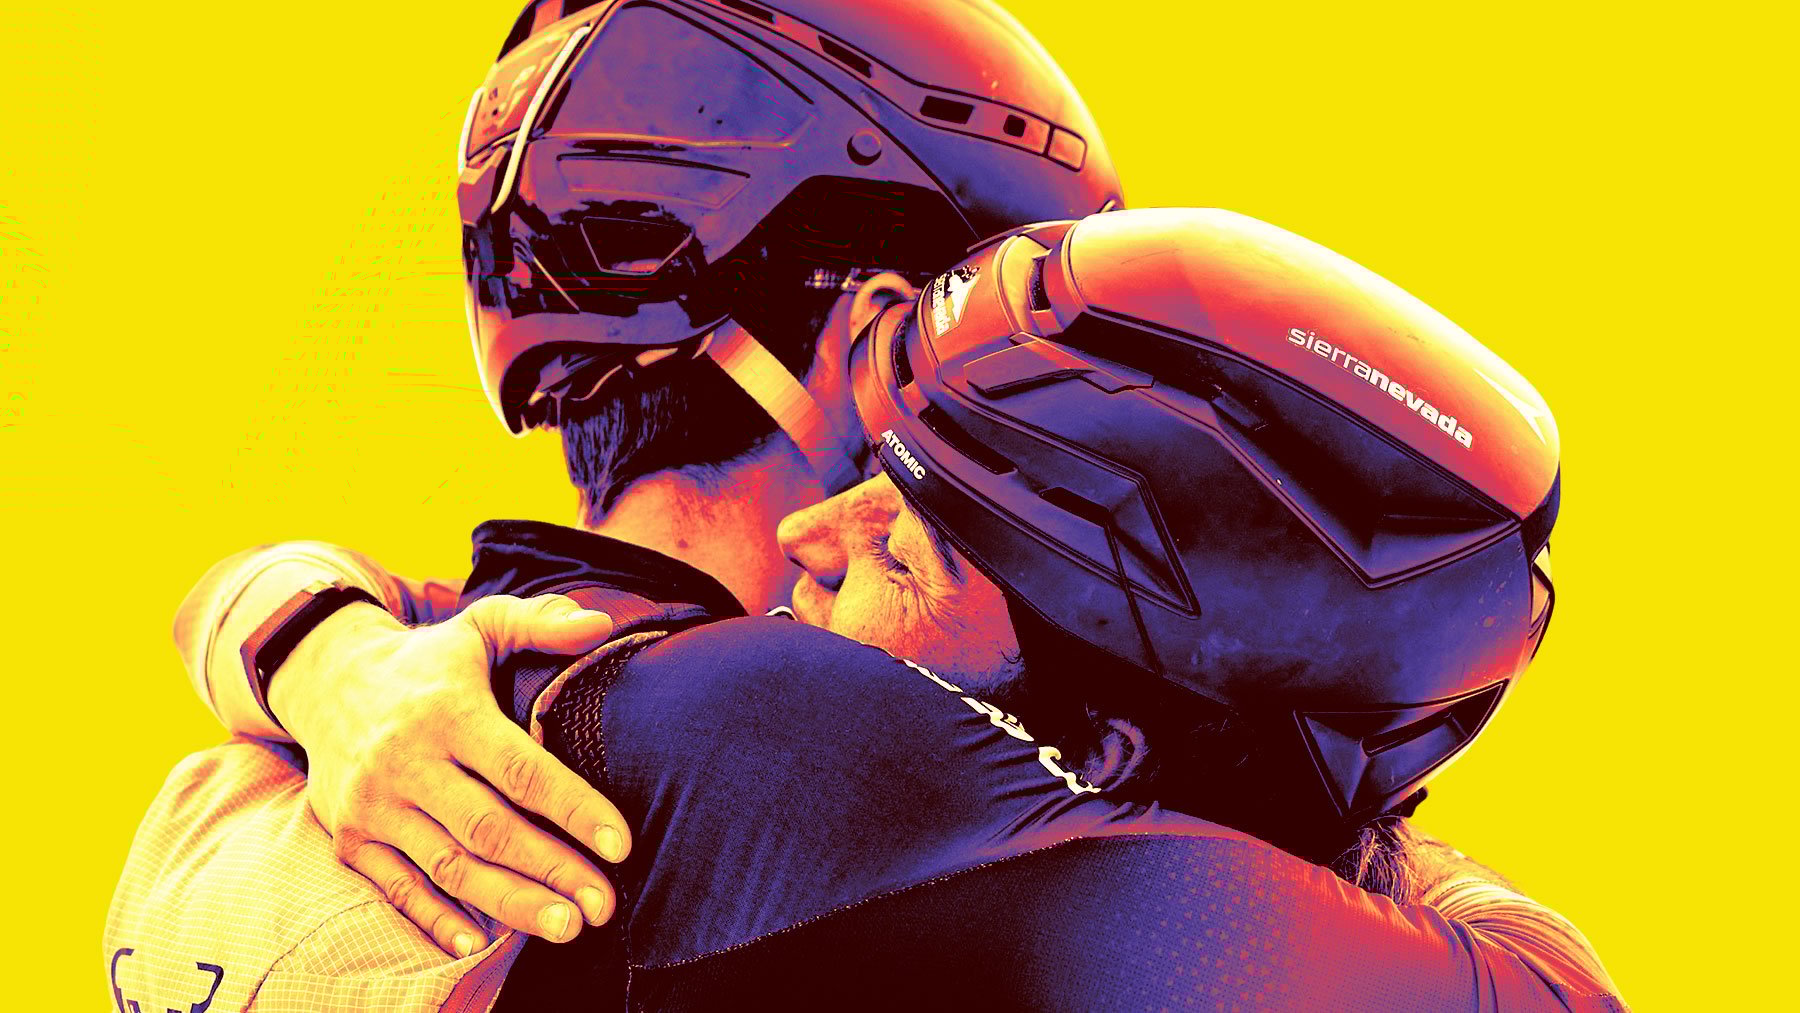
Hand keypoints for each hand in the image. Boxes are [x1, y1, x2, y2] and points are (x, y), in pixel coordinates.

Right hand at [267, 593, 632, 955]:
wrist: (326, 682)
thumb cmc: (429, 661)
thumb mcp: (481, 627)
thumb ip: (540, 622)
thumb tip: (599, 625)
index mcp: (449, 712)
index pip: (520, 769)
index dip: (573, 809)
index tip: (621, 845)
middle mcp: (407, 762)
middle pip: (488, 829)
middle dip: (551, 870)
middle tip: (603, 905)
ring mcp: (374, 805)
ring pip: (449, 866)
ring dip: (510, 903)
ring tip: (566, 926)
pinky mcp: (350, 838)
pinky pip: (396, 888)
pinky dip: (435, 920)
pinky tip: (478, 943)